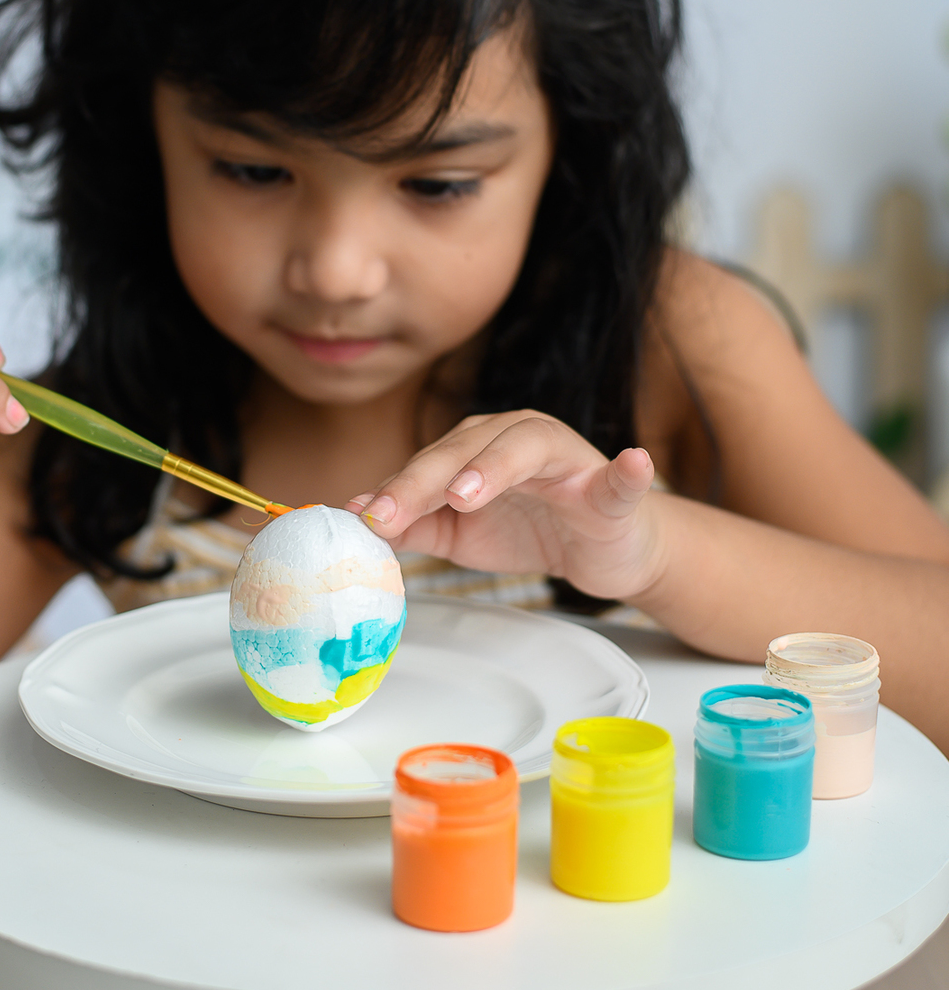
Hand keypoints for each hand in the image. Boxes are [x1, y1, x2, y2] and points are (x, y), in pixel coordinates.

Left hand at [346, 410, 663, 602]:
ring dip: (496, 465)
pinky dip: (628, 470)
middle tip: (395, 511)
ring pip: (529, 447)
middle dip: (427, 479)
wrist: (601, 552)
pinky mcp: (612, 487)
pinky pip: (621, 476)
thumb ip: (414, 521)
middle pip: (469, 447)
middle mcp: (520, 436)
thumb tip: (357, 512)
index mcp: (481, 444)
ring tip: (466, 492)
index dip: (397, 487)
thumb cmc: (531, 529)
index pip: (433, 460)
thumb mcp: (460, 532)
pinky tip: (633, 463)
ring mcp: (570, 458)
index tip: (365, 516)